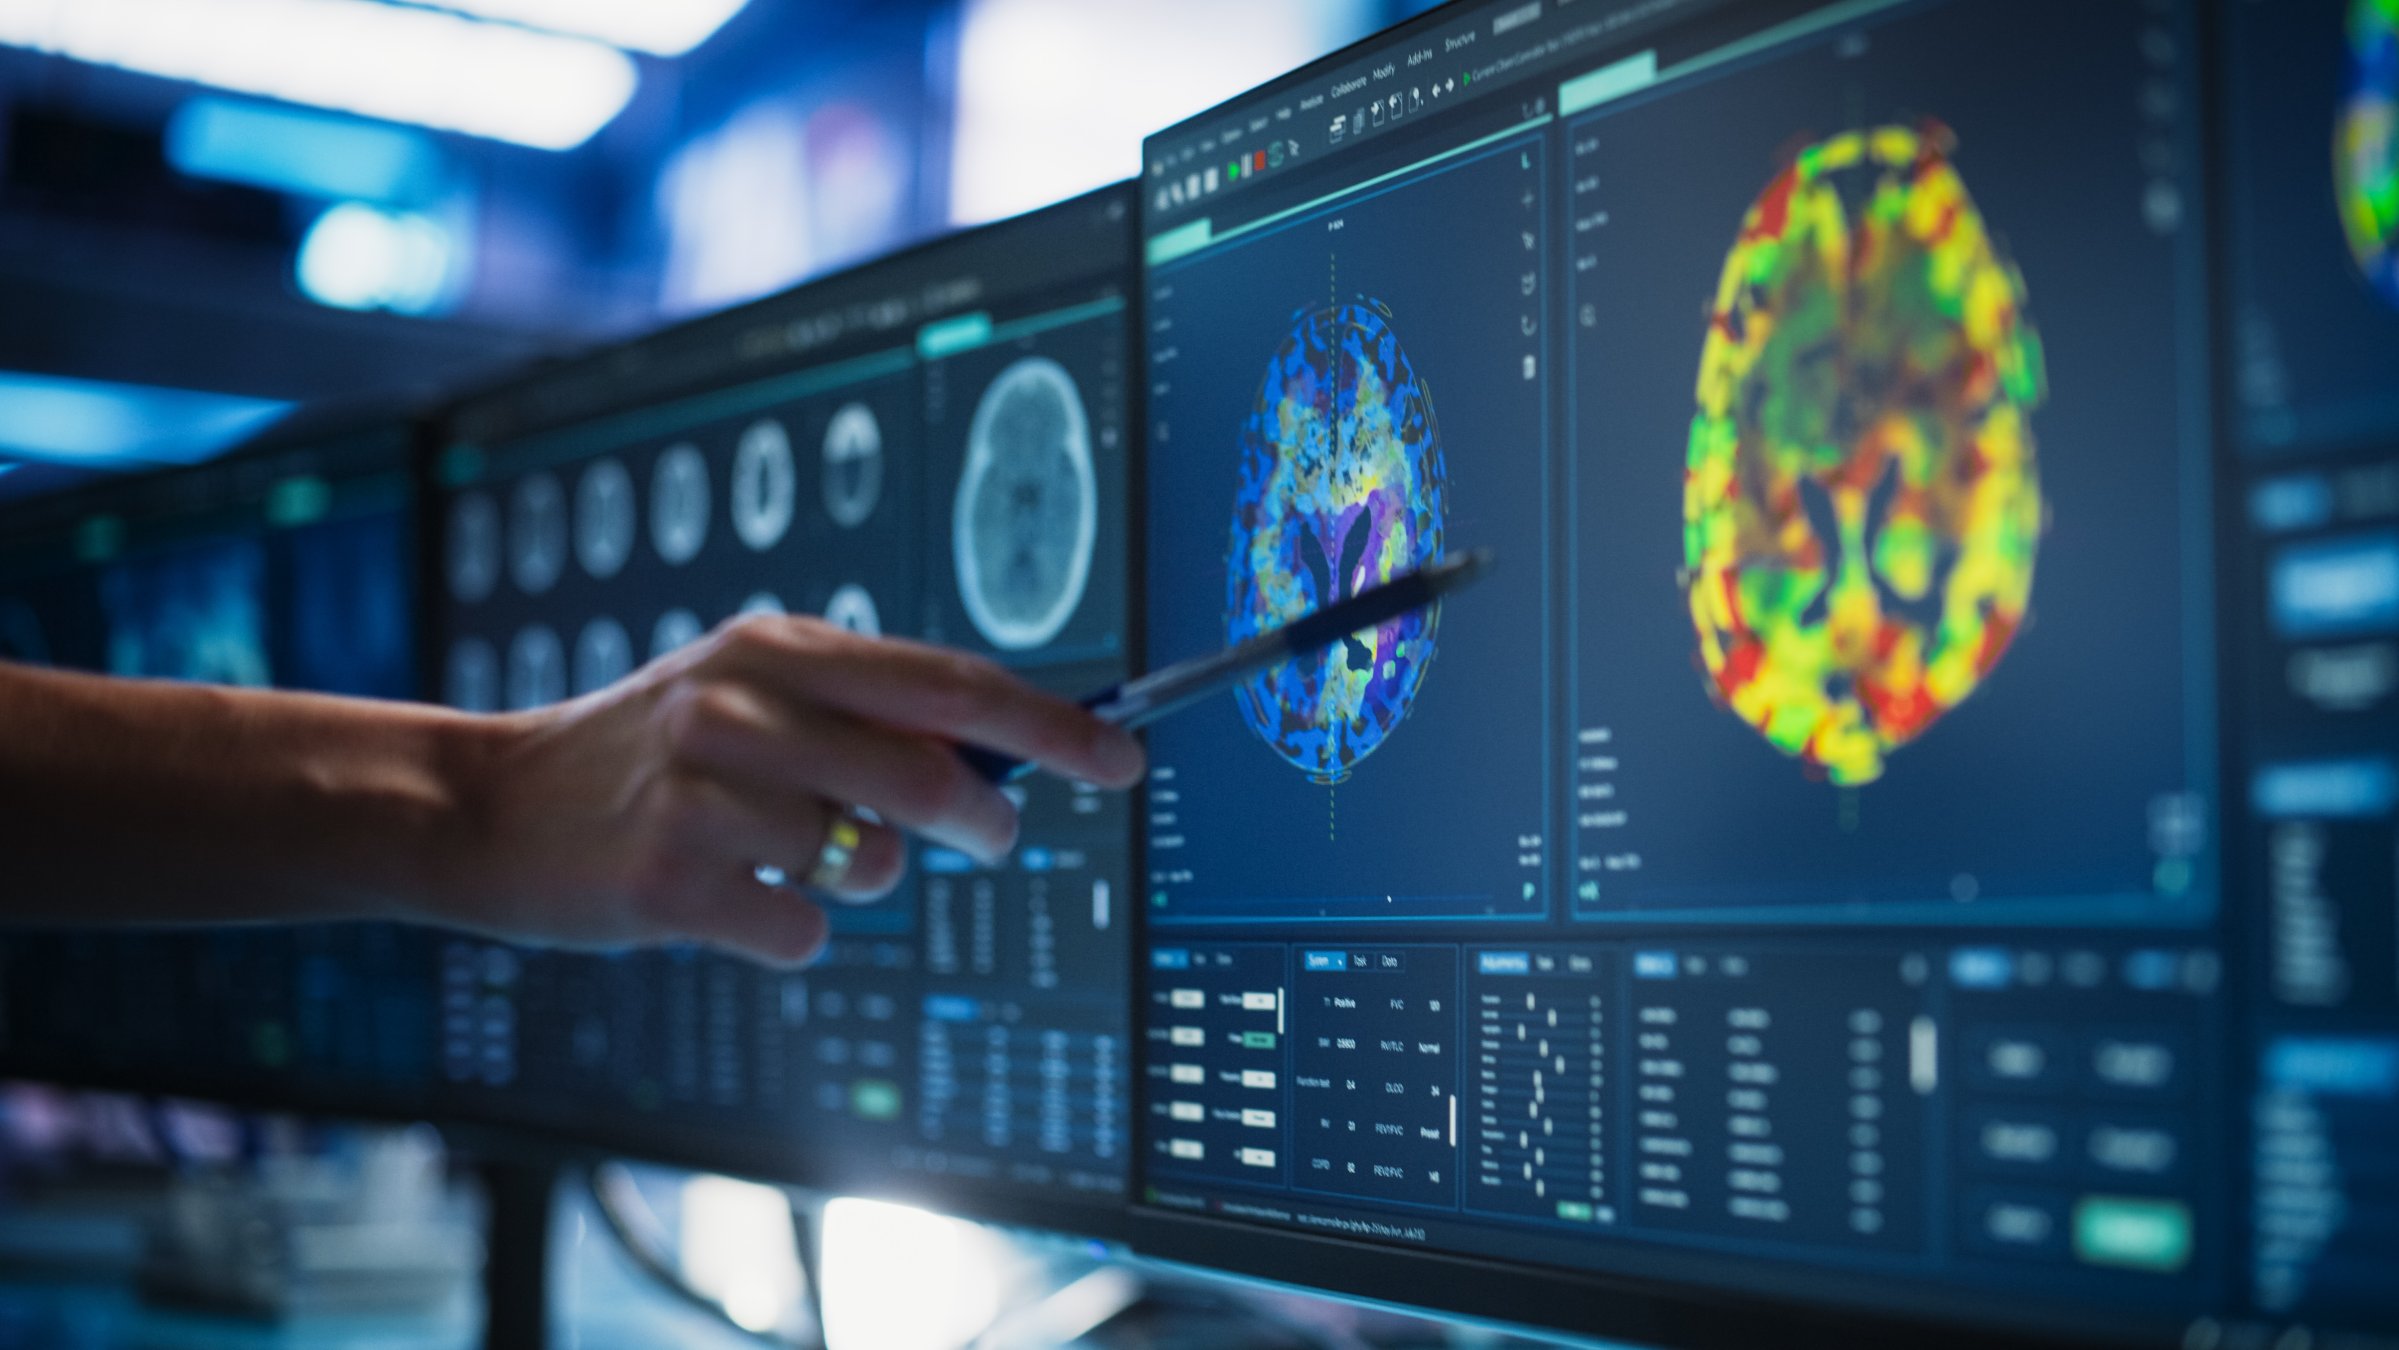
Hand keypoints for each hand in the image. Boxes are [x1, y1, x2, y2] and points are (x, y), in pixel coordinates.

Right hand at [436, 615, 1144, 966]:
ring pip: (871, 862)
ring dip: (862, 876)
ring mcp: (703, 789)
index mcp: (779, 649)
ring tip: (793, 855)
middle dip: (984, 817)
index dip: (1051, 723)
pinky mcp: (670, 879)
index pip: (950, 682)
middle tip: (991, 834)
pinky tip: (734, 900)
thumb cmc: (643, 754)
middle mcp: (743, 704)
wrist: (488, 807)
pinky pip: (804, 928)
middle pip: (930, 774)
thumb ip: (862, 710)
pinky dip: (792, 928)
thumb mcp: (745, 691)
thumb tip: (1004, 755)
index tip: (1123, 755)